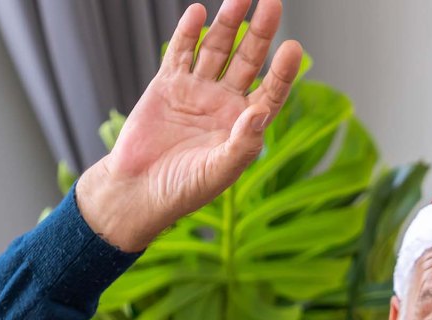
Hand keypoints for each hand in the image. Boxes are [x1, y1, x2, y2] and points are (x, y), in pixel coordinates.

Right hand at [76, 0, 301, 249]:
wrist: (138, 189)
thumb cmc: (184, 189)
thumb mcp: (220, 171)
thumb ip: (243, 143)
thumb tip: (262, 111)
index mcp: (244, 126)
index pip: (271, 90)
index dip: (283, 70)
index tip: (293, 47)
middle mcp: (224, 103)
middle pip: (248, 60)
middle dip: (260, 32)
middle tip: (273, 3)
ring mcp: (196, 91)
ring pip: (217, 50)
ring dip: (228, 23)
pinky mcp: (167, 85)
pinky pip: (181, 53)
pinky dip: (189, 32)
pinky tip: (199, 12)